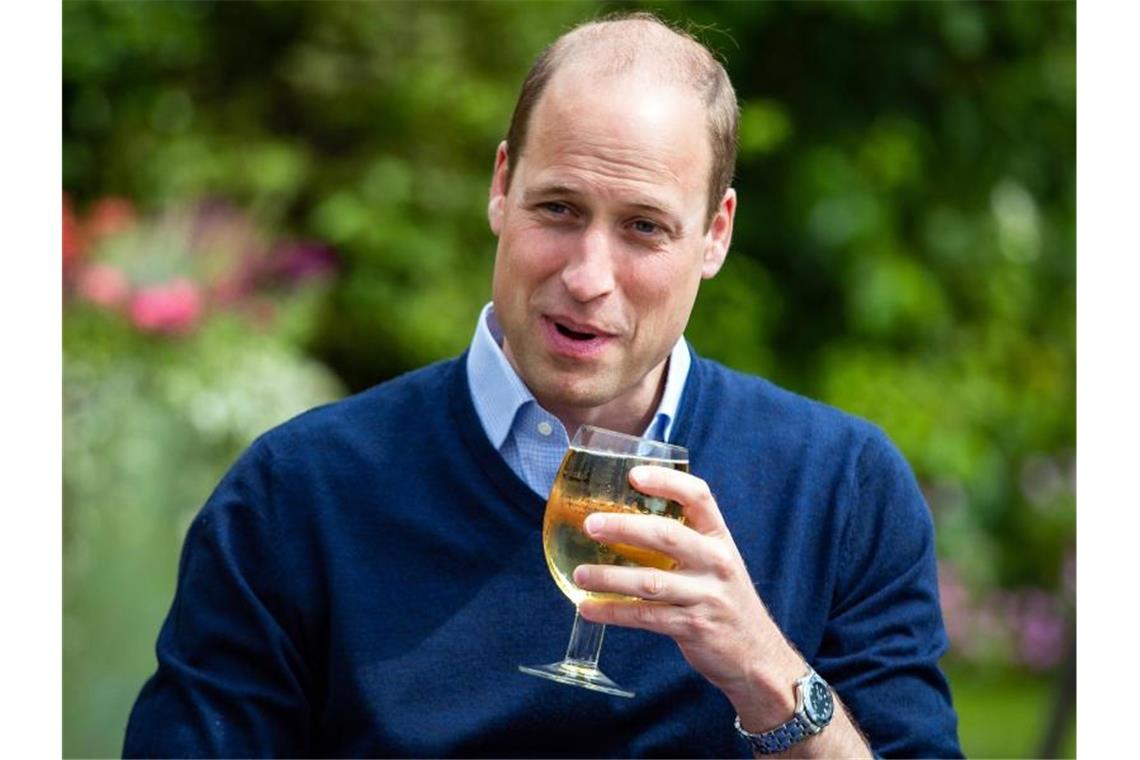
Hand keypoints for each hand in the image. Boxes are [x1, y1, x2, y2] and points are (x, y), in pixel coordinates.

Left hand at [574, 465, 802, 723]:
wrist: (757, 655)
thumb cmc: (724, 601)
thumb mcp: (715, 564)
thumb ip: (684, 542)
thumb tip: (623, 521)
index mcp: (720, 539)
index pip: (699, 497)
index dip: (667, 482)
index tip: (633, 475)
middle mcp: (717, 562)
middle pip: (668, 535)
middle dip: (625, 527)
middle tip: (590, 524)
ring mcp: (707, 596)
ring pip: (650, 581)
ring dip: (609, 577)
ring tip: (579, 574)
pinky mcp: (694, 627)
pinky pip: (646, 616)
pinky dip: (613, 613)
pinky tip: (589, 609)